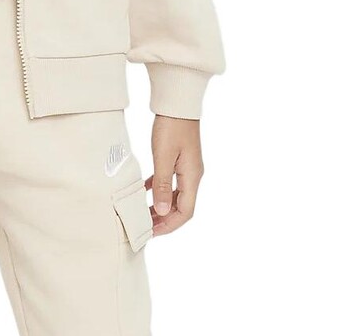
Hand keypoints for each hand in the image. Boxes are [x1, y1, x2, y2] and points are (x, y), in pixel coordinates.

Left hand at [147, 115, 203, 235]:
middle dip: (164, 220)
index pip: (185, 212)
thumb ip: (163, 185)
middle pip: (181, 207)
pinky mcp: (179, 160)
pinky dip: (159, 191)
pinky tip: (144, 192)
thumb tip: (162, 211)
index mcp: (192, 177)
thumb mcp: (163, 157)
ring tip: (143, 214)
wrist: (178, 103)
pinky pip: (170, 182)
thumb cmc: (171, 127)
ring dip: (161, 207)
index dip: (169, 225)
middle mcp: (193, 175)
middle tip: (145, 227)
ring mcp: (187, 168)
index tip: (151, 232)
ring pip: (175, 196)